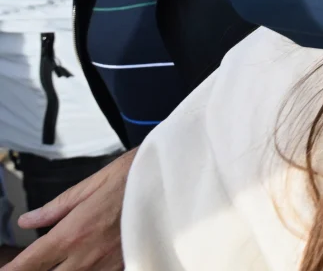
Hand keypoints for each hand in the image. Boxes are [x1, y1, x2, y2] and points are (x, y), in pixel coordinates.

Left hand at [11, 149, 133, 270]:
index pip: (28, 263)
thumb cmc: (140, 174)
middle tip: (36, 265)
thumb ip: (58, 206)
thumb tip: (29, 220)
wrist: (180, 178)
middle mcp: (87, 256)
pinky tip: (92, 262)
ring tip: (66, 261)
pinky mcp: (129, 265)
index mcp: (72, 232)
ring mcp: (109, 265)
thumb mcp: (94, 182)